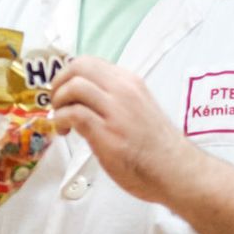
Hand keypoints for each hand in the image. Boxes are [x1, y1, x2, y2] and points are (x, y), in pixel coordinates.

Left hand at [50, 57, 199, 203]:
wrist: (177, 171)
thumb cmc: (159, 148)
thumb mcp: (139, 109)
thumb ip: (116, 101)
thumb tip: (87, 103)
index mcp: (130, 83)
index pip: (90, 63)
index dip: (69, 75)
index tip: (64, 90)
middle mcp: (124, 91)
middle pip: (78, 67)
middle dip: (59, 83)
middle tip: (56, 102)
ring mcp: (116, 111)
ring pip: (74, 87)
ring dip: (58, 102)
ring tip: (60, 120)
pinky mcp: (108, 133)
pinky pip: (74, 114)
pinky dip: (61, 120)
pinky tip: (64, 131)